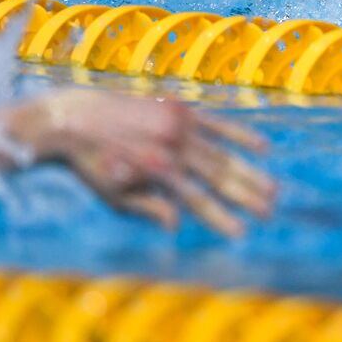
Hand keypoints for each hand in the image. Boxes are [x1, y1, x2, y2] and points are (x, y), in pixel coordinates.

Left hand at [10, 90, 273, 237]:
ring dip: (249, 172)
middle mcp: (171, 144)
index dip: (221, 218)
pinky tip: (263, 147)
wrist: (69, 115)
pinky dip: (240, 135)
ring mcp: (176, 123)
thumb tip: (177, 224)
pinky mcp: (176, 107)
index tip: (242, 233)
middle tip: (269, 211)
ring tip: (273, 189)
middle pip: (218, 175)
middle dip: (245, 195)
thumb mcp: (113, 194)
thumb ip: (148, 206)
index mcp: (156, 170)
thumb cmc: (89, 162)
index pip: (197, 200)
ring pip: (222, 152)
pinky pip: (216, 122)